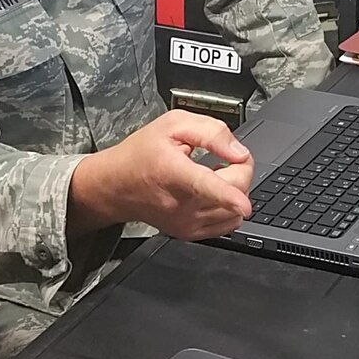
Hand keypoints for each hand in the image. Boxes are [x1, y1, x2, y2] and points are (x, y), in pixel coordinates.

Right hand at [69, 110, 254, 239]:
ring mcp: (186, 222)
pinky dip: (229, 207)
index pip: (205, 186)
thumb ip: (211, 132)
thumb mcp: (172, 124)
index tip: (243, 205)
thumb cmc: (140, 154)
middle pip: (236, 192)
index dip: (228, 195)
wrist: (116, 185)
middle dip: (241, 170)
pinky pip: (228, 224)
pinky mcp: (190, 233)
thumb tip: (238, 152)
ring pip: (236, 211)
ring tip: (214, 175)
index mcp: (174, 172)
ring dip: (236, 190)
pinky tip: (212, 193)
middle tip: (224, 158)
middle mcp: (180, 204)